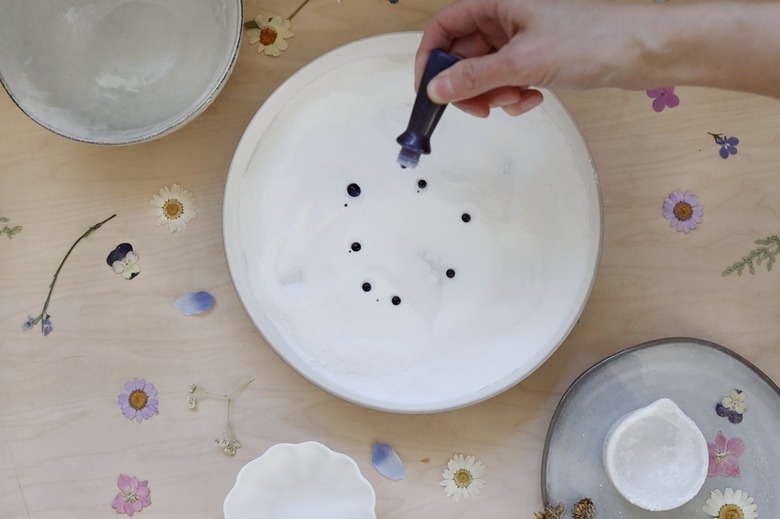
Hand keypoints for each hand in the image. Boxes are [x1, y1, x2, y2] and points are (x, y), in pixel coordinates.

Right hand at [416, 0, 641, 116]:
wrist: (643, 51)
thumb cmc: (593, 38)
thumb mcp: (522, 61)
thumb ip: (473, 77)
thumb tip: (435, 90)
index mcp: (497, 4)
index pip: (443, 27)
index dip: (430, 58)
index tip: (429, 91)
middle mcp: (505, 19)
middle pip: (462, 55)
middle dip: (468, 85)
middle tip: (480, 107)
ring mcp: (521, 40)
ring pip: (484, 73)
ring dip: (494, 94)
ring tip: (517, 99)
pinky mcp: (536, 58)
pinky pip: (507, 81)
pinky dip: (513, 96)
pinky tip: (533, 99)